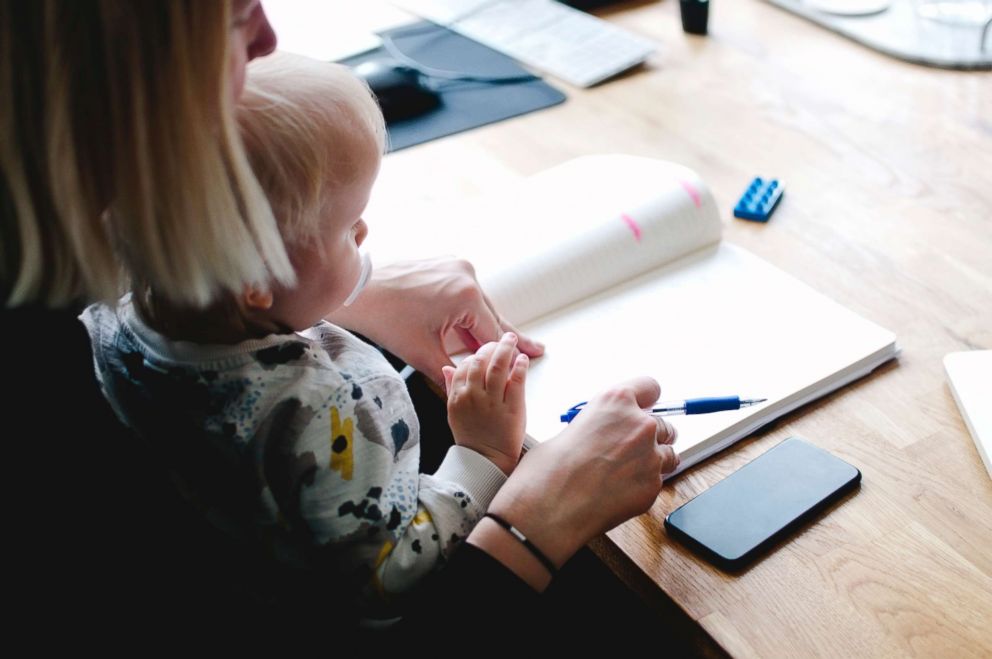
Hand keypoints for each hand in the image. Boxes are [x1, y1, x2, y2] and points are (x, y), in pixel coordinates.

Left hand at [326, 257, 543, 386]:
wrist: (357, 290)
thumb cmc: (385, 318)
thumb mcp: (422, 353)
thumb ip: (452, 372)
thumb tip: (466, 388)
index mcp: (467, 296)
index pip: (493, 333)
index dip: (507, 353)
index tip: (530, 358)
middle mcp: (467, 275)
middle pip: (491, 316)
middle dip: (505, 338)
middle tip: (535, 349)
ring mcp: (456, 266)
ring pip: (478, 305)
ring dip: (483, 325)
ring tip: (500, 346)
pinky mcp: (445, 264)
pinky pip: (465, 293)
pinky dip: (468, 311)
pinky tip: (472, 329)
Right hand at [442, 333, 528, 474]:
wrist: (486, 461)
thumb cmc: (472, 437)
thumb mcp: (453, 412)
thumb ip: (451, 388)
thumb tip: (447, 368)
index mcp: (458, 397)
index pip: (465, 365)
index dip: (476, 354)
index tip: (485, 350)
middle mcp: (473, 396)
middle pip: (481, 361)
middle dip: (491, 346)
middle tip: (501, 339)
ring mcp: (492, 402)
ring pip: (498, 367)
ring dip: (506, 349)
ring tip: (511, 340)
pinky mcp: (512, 408)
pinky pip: (515, 381)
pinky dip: (519, 367)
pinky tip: (522, 359)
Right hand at [476, 376, 677, 576]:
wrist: (548, 508)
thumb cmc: (549, 469)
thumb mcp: (572, 428)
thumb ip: (600, 425)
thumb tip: (608, 434)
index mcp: (615, 401)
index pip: (650, 387)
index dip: (646, 400)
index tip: (644, 408)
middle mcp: (639, 424)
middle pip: (663, 423)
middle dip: (650, 436)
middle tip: (627, 451)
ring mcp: (650, 455)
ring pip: (667, 453)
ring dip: (652, 460)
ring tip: (622, 474)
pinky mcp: (653, 485)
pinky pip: (658, 481)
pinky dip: (643, 486)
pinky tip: (618, 493)